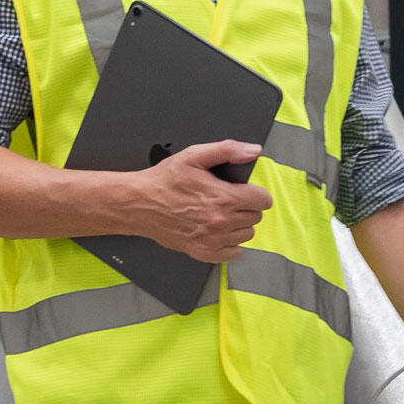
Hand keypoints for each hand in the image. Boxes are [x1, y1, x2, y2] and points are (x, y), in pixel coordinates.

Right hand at [121, 140, 270, 262]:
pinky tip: (215, 229)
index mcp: (223, 197)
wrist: (140, 203)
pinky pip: (235, 253)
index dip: (254, 192)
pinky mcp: (205, 253)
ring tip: (218, 213)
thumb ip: (227, 150)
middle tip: (225, 198)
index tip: (243, 190)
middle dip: (245, 206)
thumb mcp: (193, 155)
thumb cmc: (165, 180)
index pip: (263, 200)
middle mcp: (222, 222)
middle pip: (256, 217)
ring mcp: (214, 240)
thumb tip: (253, 151)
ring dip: (238, 224)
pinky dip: (229, 242)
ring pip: (246, 234)